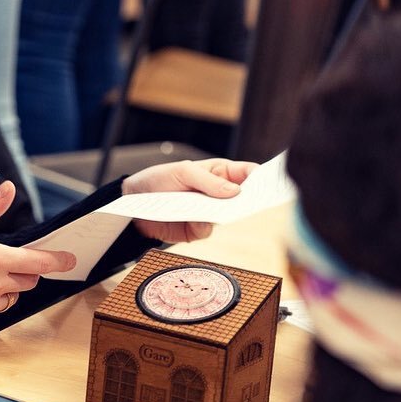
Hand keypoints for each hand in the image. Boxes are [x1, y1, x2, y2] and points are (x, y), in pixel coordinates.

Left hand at [121, 158, 257, 242]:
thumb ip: (208, 181)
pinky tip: (193, 219)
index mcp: (218, 173)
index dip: (260, 177)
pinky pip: (207, 229)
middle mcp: (217, 194)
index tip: (269, 182)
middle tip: (256, 201)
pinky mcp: (196, 229)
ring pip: (227, 216)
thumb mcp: (182, 172)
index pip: (246, 173)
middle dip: (250, 200)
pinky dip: (202, 225)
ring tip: (221, 210)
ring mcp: (208, 212)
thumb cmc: (157, 180)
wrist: (132, 203)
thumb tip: (235, 193)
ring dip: (223, 214)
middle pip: (243, 198)